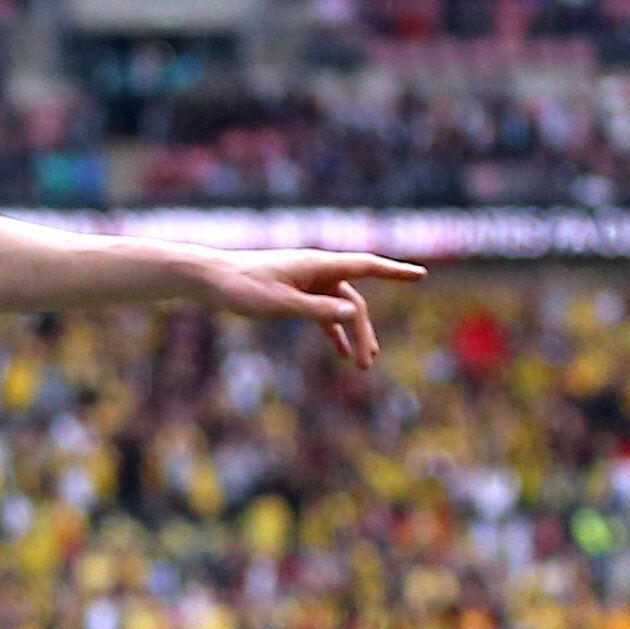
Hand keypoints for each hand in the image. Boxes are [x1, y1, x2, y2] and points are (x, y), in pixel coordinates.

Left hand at [190, 248, 424, 368]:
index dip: (395, 272)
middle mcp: (317, 270)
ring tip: (363, 363)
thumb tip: (354, 313)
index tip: (421, 275)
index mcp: (318, 265)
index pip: (367, 265)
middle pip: (353, 300)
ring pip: (338, 308)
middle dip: (363, 331)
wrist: (207, 279)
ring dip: (350, 334)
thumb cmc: (242, 287)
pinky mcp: (292, 292)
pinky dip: (331, 330)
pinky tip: (340, 352)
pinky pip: (321, 312)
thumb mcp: (280, 304)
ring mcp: (305, 281)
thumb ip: (318, 310)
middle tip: (368, 363)